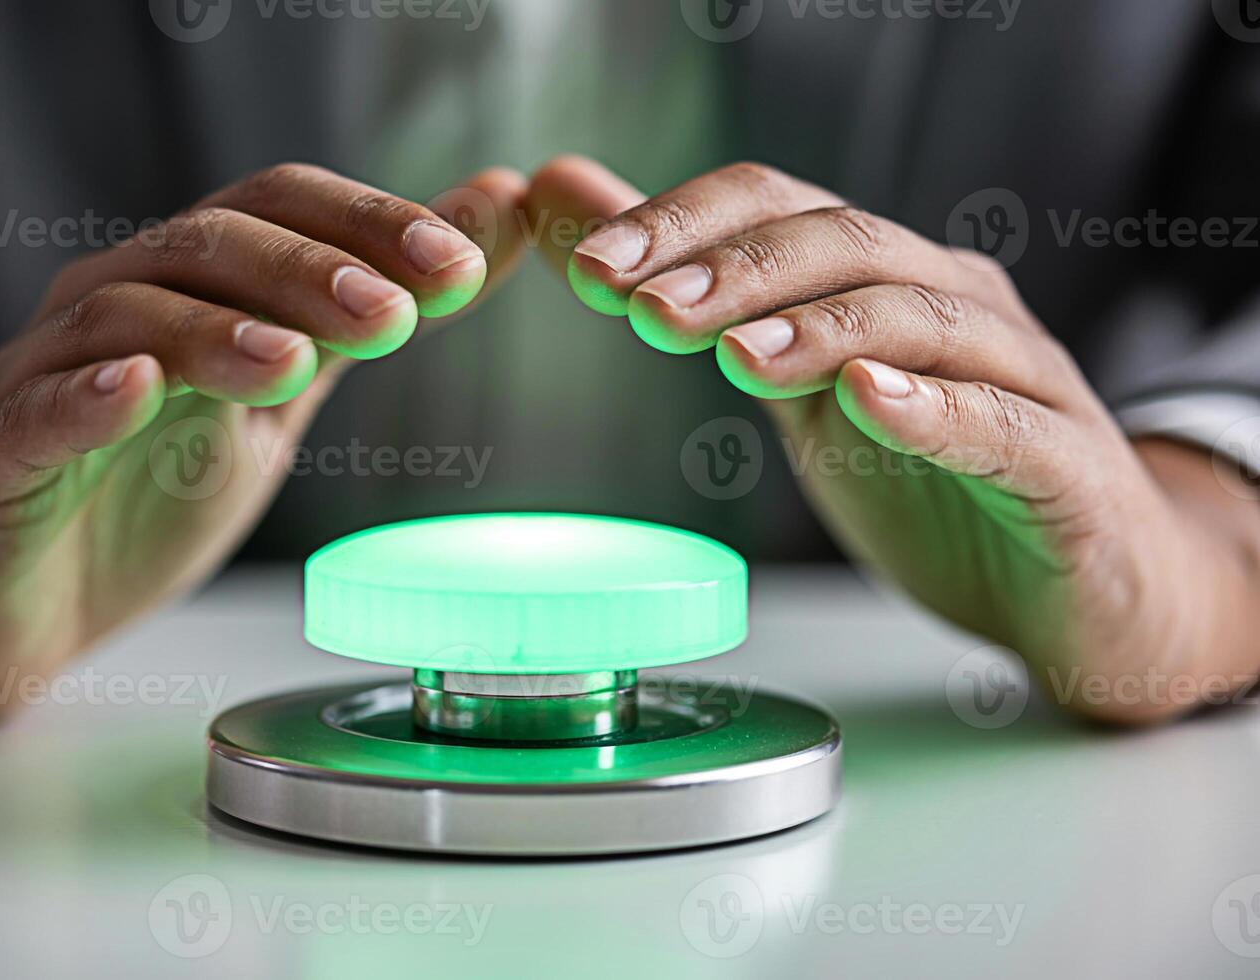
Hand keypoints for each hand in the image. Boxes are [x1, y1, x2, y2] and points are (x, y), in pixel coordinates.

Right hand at [0, 164, 527, 715]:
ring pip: (125, 315)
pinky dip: (85, 395)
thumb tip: (487, 225)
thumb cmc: (147, 488)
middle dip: (311, 273)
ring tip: (292, 363)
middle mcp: (116, 305)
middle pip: (209, 244)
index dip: (367, 224)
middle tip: (395, 315)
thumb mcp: (280, 402)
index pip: (277, 210)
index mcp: (191, 284)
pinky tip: (138, 390)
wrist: (20, 599)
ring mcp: (45, 375)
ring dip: (216, 330)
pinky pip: (33, 413)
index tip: (461, 266)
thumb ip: (364, 321)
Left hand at [529, 156, 1259, 722]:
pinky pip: (1000, 422)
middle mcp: (957, 305)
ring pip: (920, 317)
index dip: (684, 224)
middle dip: (733, 269)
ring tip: (736, 356)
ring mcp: (1020, 378)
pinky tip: (866, 400)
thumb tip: (587, 232)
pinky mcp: (1065, 466)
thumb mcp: (800, 394)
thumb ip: (708, 311)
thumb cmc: (942, 487)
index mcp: (887, 280)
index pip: (783, 207)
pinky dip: (931, 406)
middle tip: (642, 308)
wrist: (1086, 587)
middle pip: (846, 243)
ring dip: (818, 327)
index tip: (589, 263)